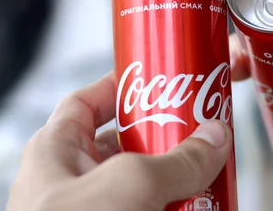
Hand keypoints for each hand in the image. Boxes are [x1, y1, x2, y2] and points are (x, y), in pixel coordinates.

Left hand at [7, 72, 232, 210]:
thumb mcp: (125, 187)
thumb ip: (175, 161)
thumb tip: (216, 137)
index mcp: (57, 152)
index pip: (88, 102)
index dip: (121, 85)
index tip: (159, 75)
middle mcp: (75, 180)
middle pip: (127, 143)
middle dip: (166, 134)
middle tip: (203, 124)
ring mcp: (98, 210)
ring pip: (145, 183)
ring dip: (179, 176)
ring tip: (214, 164)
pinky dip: (181, 207)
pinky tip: (206, 203)